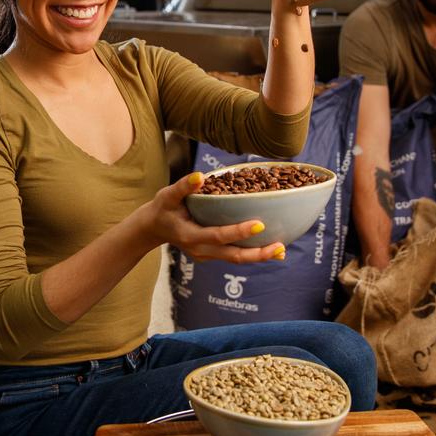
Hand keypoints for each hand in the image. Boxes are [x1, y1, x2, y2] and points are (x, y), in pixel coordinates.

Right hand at [146, 172, 285, 263]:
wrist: (153, 228)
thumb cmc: (163, 208)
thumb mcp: (168, 195)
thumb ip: (184, 186)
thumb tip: (200, 176)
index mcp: (191, 236)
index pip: (218, 235)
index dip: (239, 232)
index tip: (260, 224)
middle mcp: (201, 250)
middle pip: (233, 256)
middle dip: (258, 254)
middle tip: (280, 247)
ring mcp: (207, 255)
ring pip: (236, 259)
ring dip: (259, 256)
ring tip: (282, 250)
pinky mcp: (212, 255)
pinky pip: (233, 256)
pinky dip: (251, 253)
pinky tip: (269, 248)